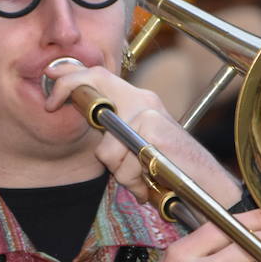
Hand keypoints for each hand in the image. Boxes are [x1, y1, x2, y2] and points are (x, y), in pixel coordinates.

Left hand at [44, 62, 241, 208]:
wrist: (210, 186)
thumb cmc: (173, 171)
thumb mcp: (138, 147)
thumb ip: (115, 134)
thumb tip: (91, 126)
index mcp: (139, 100)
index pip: (98, 74)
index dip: (69, 77)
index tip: (50, 87)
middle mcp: (144, 100)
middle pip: (95, 95)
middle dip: (83, 117)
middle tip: (71, 123)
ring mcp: (149, 114)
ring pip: (107, 148)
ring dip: (120, 173)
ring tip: (142, 179)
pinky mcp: (153, 131)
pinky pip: (122, 161)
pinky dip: (133, 180)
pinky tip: (150, 183)